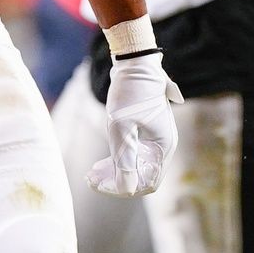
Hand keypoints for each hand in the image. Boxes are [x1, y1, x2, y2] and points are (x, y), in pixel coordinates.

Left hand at [90, 51, 182, 196]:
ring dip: (115, 172)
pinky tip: (101, 163)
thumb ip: (124, 160)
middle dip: (115, 181)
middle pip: (141, 176)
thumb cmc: (129, 93)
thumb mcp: (121, 127)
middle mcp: (163, 146)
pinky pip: (136, 155)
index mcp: (162, 148)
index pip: (146, 182)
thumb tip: (127, 190)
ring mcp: (156, 138)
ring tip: (92, 173)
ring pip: (137, 167)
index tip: (96, 183)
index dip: (120, 188)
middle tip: (90, 179)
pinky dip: (119, 160)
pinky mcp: (148, 131)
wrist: (134, 62)